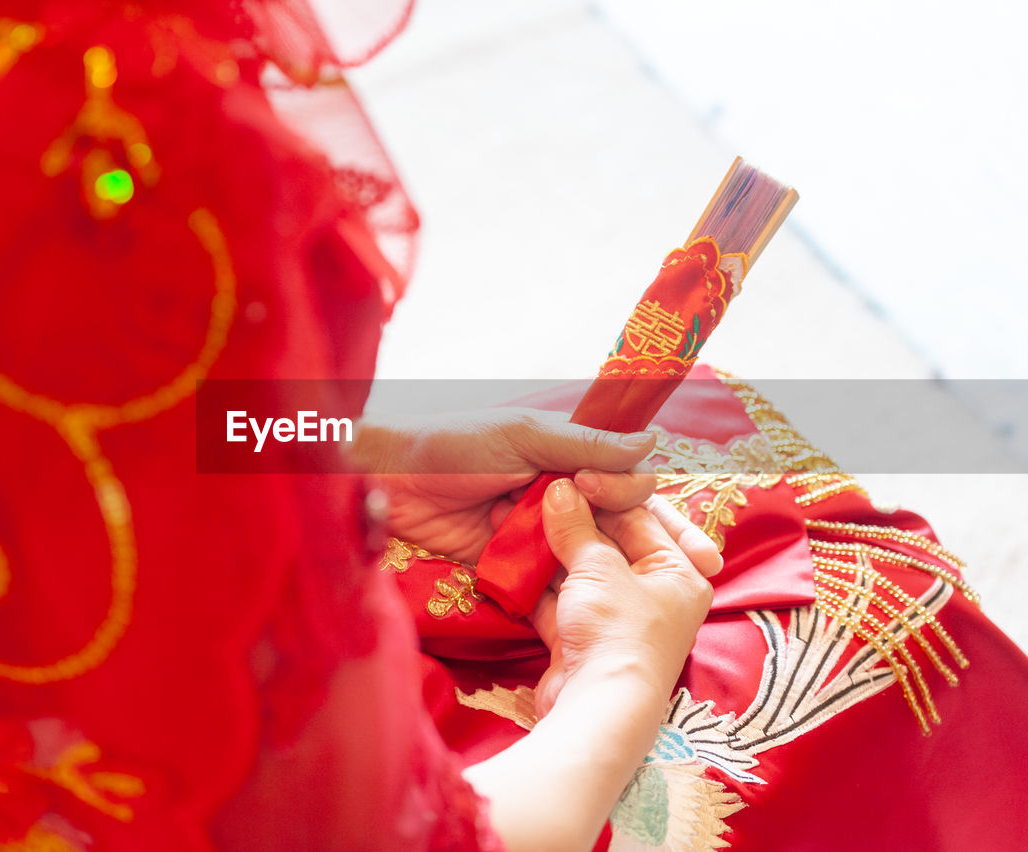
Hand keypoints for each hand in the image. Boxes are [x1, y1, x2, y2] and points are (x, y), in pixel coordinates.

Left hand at [348, 408, 657, 562]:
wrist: (386, 484)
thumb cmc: (451, 445)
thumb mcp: (522, 436)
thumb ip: (584, 444)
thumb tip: (652, 443)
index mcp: (564, 455)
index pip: (622, 478)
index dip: (638, 496)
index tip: (631, 507)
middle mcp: (556, 494)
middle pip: (613, 521)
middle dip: (646, 541)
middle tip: (684, 561)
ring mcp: (534, 532)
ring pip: (586, 553)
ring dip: (608, 568)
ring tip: (644, 592)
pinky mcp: (510, 565)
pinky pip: (548, 579)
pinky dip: (566, 588)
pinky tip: (593, 606)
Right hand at [531, 480, 721, 717]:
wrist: (596, 707)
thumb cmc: (617, 629)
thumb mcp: (598, 567)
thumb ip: (575, 525)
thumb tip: (558, 488)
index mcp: (679, 572)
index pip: (645, 516)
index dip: (607, 493)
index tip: (572, 475)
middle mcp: (654, 594)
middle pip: (610, 542)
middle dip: (571, 519)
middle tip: (537, 492)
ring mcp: (616, 618)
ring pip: (580, 570)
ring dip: (547, 547)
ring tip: (512, 516)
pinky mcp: (583, 639)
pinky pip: (559, 599)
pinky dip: (535, 582)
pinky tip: (509, 557)